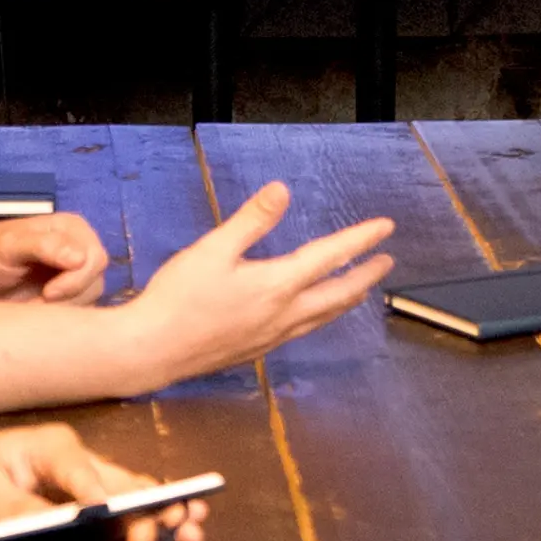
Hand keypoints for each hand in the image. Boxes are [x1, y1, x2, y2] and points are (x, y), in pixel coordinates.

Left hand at [0, 211, 111, 302]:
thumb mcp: (7, 246)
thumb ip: (44, 246)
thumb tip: (81, 257)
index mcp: (70, 228)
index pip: (95, 258)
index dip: (76, 279)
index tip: (46, 293)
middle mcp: (79, 248)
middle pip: (96, 280)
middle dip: (68, 297)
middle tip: (36, 303)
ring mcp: (76, 274)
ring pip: (90, 299)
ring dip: (62, 309)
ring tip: (32, 306)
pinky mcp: (69, 297)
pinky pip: (79, 312)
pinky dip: (58, 317)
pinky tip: (36, 312)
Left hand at [0, 422, 210, 540]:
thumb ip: (24, 510)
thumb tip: (66, 524)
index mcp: (55, 447)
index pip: (86, 473)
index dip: (104, 497)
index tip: (115, 518)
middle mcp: (78, 458)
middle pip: (125, 483)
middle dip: (156, 505)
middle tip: (181, 525)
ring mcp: (83, 478)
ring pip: (131, 494)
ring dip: (161, 513)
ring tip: (192, 531)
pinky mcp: (82, 499)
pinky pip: (118, 510)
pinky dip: (142, 524)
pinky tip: (165, 539)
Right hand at [121, 181, 395, 379]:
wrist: (153, 351)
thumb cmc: (179, 297)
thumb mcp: (212, 249)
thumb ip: (251, 220)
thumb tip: (282, 190)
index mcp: (277, 285)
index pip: (329, 257)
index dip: (360, 239)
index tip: (386, 228)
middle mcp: (283, 315)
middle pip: (338, 294)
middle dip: (366, 276)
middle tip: (387, 263)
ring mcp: (272, 337)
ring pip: (323, 318)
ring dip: (346, 300)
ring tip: (361, 290)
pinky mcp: (257, 351)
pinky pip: (303, 332)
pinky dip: (321, 318)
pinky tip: (312, 317)